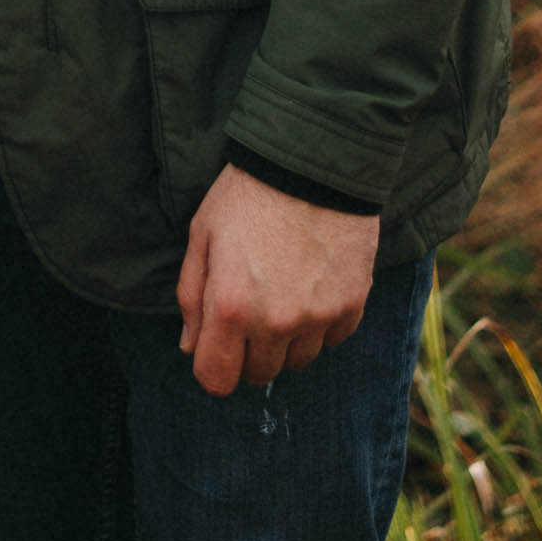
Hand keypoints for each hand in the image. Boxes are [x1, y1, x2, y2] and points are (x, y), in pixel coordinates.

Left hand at [176, 165, 378, 394]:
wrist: (311, 161)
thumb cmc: (248, 194)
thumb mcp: (202, 234)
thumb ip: (191, 295)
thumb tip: (190, 346)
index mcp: (230, 306)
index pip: (216, 379)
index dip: (211, 366)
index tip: (215, 347)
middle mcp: (275, 322)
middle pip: (258, 374)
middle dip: (248, 351)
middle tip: (250, 309)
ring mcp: (317, 317)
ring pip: (298, 360)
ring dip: (286, 339)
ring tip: (283, 291)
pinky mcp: (351, 305)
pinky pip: (333, 338)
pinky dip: (321, 323)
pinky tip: (312, 285)